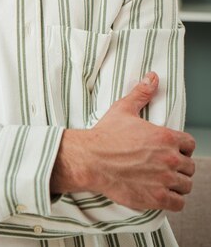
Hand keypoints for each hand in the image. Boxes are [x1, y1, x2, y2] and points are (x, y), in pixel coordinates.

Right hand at [50, 72, 195, 210]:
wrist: (91, 160)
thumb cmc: (106, 135)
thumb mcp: (124, 109)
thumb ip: (141, 93)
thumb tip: (152, 77)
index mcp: (165, 137)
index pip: (190, 144)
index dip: (182, 147)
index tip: (174, 150)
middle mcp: (169, 158)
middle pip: (190, 166)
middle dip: (180, 166)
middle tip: (167, 166)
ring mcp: (164, 180)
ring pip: (186, 186)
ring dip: (178, 184)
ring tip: (166, 181)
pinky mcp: (156, 198)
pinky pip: (178, 203)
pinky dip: (174, 200)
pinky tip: (163, 194)